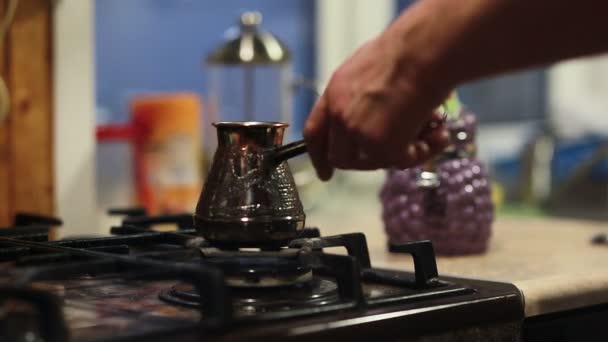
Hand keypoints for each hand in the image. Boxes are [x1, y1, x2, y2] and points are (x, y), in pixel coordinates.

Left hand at [303, 31, 451, 180]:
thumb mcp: (368, 70)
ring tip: (430, 132)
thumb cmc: (407, 51)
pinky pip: (401, 162)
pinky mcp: (382, 147)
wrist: (423, 53)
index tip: (325, 174)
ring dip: (400, 154)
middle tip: (395, 155)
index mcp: (334, 94)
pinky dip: (423, 152)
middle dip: (366, 161)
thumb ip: (360, 95)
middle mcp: (340, 116)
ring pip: (373, 162)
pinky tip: (439, 135)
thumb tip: (372, 113)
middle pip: (340, 157)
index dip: (318, 157)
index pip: (314, 133)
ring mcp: (358, 134)